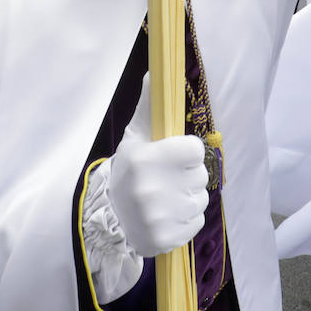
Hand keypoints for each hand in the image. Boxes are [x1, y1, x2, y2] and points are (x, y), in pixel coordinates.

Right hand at [107, 81, 207, 257]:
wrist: (109, 216)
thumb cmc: (129, 170)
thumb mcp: (135, 136)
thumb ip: (150, 106)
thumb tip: (154, 72)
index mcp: (146, 159)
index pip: (196, 149)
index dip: (186, 152)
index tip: (172, 156)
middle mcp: (152, 189)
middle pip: (201, 175)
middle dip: (188, 175)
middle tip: (168, 179)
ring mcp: (159, 217)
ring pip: (201, 199)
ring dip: (189, 197)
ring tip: (167, 197)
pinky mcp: (166, 239)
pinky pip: (196, 222)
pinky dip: (187, 219)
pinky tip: (168, 215)